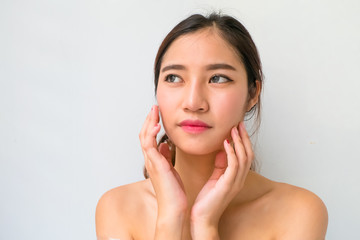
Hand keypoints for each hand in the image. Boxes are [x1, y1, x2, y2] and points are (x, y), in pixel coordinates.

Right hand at [139, 105, 186, 238]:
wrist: (174, 208)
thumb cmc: (174, 192)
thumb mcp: (170, 170)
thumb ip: (166, 157)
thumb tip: (165, 145)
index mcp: (154, 160)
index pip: (149, 138)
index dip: (151, 125)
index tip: (157, 113)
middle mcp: (150, 160)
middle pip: (144, 134)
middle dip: (148, 120)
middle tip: (154, 107)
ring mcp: (151, 162)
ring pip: (144, 137)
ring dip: (148, 122)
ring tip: (154, 110)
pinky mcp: (156, 165)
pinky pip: (149, 146)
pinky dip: (151, 134)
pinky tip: (156, 125)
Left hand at [190, 122, 253, 237]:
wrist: (202, 218)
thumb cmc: (207, 200)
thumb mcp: (215, 178)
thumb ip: (220, 165)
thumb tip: (222, 149)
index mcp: (236, 178)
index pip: (245, 155)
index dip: (243, 141)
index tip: (237, 127)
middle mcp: (239, 179)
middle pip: (248, 154)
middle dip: (244, 137)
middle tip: (239, 123)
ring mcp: (235, 182)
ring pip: (243, 157)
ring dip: (239, 141)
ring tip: (234, 129)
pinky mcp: (227, 185)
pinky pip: (233, 165)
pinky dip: (231, 152)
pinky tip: (226, 142)